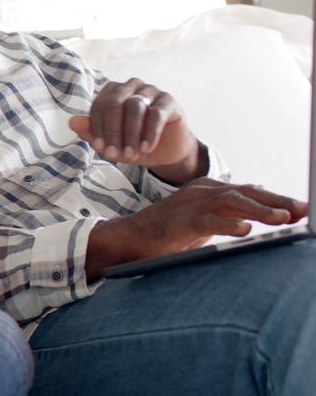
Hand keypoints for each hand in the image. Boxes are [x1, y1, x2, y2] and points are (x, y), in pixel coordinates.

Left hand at [69, 78, 200, 182]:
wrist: (165, 151)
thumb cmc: (133, 143)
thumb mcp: (111, 143)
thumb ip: (91, 132)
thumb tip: (72, 122)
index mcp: (112, 92)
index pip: (99, 105)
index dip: (97, 127)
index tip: (100, 147)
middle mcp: (130, 86)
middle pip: (115, 102)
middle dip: (113, 130)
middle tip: (114, 153)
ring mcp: (151, 91)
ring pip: (135, 107)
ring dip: (131, 134)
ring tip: (131, 155)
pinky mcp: (168, 101)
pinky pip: (156, 113)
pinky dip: (150, 132)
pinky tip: (146, 148)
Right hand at [86, 178, 308, 280]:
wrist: (130, 238)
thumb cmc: (168, 232)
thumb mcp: (205, 221)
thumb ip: (228, 214)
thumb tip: (260, 214)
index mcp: (210, 190)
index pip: (251, 191)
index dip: (278, 198)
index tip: (303, 208)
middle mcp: (203, 191)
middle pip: (247, 191)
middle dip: (278, 200)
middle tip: (303, 210)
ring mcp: (190, 204)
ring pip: (231, 201)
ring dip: (259, 209)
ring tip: (283, 217)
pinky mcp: (180, 221)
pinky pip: (207, 220)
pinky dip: (227, 224)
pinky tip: (244, 230)